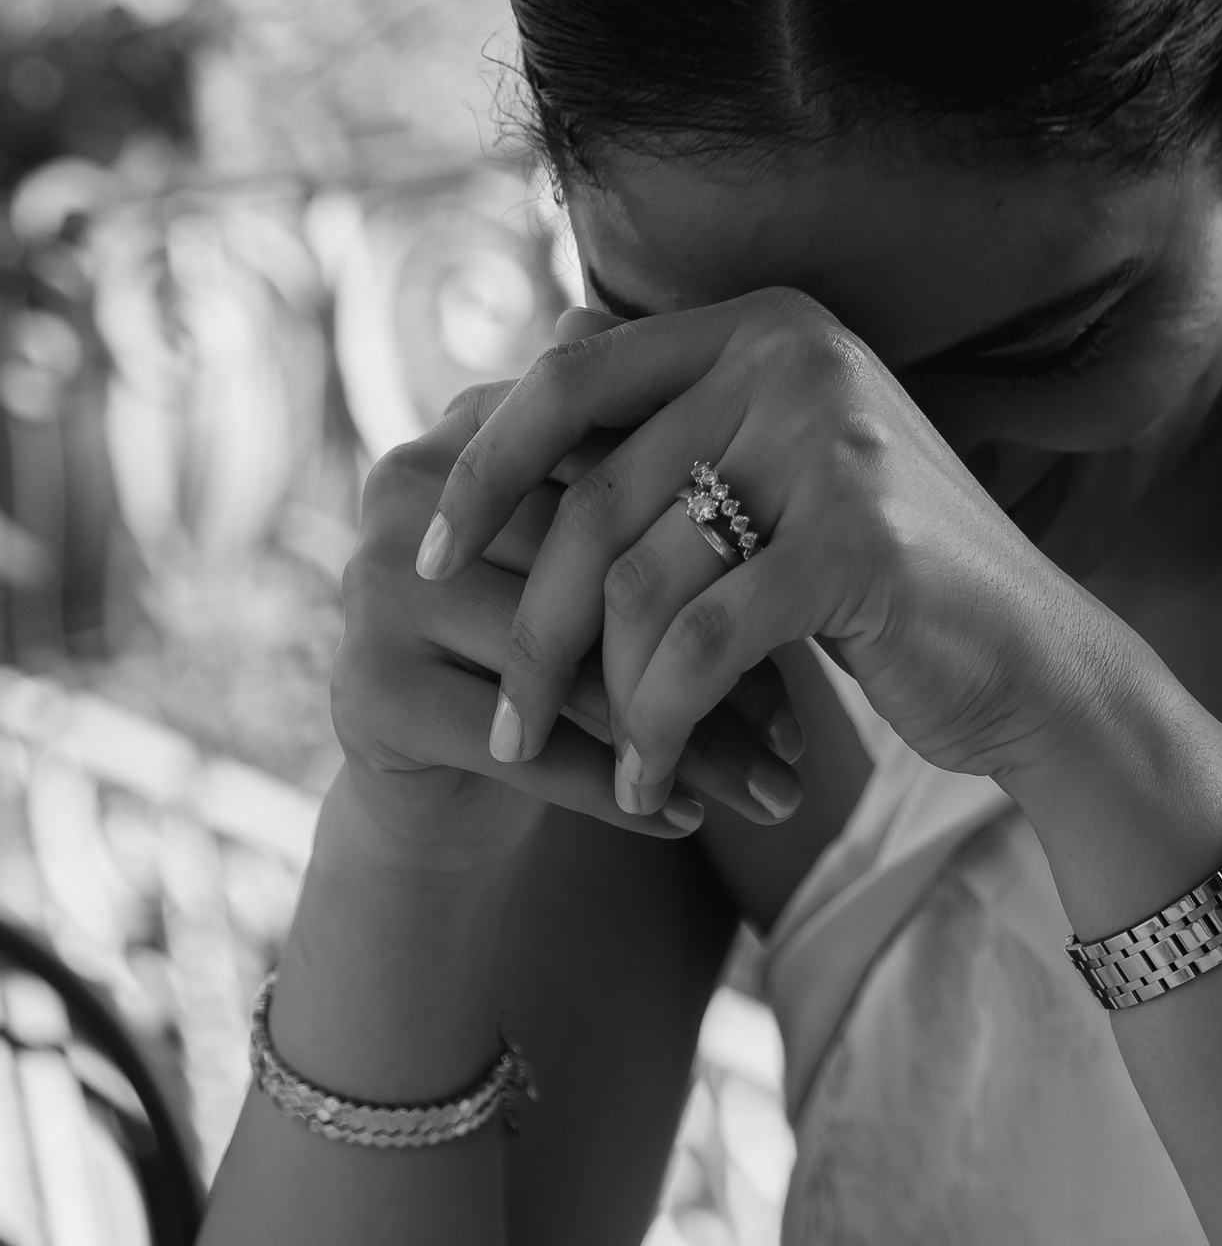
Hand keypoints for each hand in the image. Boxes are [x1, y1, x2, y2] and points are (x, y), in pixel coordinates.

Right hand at [334, 384, 805, 871]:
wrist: (445, 782)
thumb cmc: (564, 652)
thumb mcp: (625, 572)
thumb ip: (690, 509)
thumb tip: (831, 502)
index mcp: (472, 424)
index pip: (616, 476)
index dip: (718, 553)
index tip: (817, 625)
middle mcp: (401, 484)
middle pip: (590, 576)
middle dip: (707, 662)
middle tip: (806, 736)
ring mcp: (372, 585)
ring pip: (567, 672)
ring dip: (680, 742)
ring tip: (773, 792)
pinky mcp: (364, 686)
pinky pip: (521, 745)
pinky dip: (612, 790)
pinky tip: (687, 821)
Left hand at [413, 290, 1107, 814]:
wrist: (1041, 667)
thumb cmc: (890, 589)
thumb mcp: (779, 483)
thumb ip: (674, 436)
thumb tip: (515, 394)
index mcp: (765, 324)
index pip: (572, 376)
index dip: (485, 468)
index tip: (423, 555)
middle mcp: (797, 357)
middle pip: (595, 497)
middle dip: (533, 625)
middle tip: (504, 715)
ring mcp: (833, 443)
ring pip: (639, 584)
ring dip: (603, 697)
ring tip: (599, 764)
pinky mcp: (858, 543)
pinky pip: (703, 648)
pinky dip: (662, 727)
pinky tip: (652, 783)